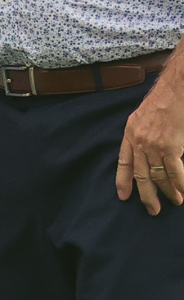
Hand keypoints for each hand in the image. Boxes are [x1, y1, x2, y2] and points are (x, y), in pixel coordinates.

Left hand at [117, 60, 183, 213]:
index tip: (123, 196)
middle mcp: (138, 141)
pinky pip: (175, 172)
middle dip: (146, 194)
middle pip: (140, 174)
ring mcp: (153, 145)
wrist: (175, 89)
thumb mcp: (142, 117)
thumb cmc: (163, 100)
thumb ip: (141, 134)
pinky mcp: (170, 147)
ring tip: (174, 201)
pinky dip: (180, 184)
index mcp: (129, 134)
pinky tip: (183, 192)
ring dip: (167, 191)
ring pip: (158, 176)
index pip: (123, 162)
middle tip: (152, 209)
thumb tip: (147, 150)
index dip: (122, 181)